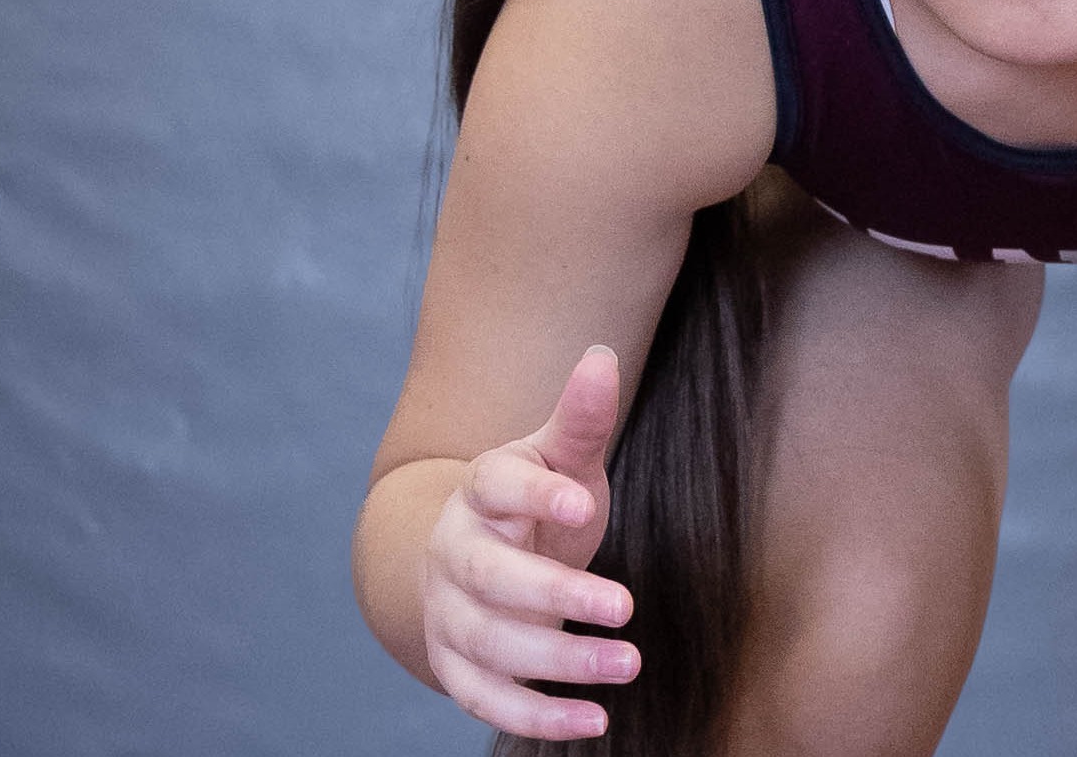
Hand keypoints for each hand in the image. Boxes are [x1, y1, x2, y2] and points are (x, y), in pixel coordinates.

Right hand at [420, 346, 635, 741]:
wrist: (478, 554)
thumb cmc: (538, 500)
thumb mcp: (561, 457)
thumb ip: (582, 419)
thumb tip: (601, 357)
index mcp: (480, 490)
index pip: (495, 486)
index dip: (535, 495)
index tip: (585, 501)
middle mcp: (454, 552)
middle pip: (489, 579)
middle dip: (555, 596)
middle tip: (626, 607)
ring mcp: (448, 615)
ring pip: (490, 646)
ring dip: (558, 662)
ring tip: (628, 664)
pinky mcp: (456, 668)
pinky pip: (486, 701)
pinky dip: (536, 717)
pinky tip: (594, 720)